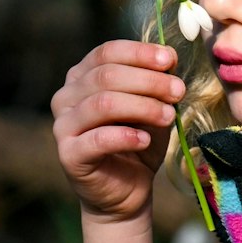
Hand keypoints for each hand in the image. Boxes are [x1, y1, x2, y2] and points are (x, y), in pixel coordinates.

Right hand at [52, 40, 185, 224]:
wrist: (127, 189)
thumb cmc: (137, 142)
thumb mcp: (152, 106)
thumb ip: (156, 82)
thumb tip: (170, 57)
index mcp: (82, 76)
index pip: (107, 53)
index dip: (139, 53)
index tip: (170, 60)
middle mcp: (66, 97)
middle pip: (106, 76)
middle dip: (148, 81)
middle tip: (178, 91)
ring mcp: (63, 125)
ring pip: (103, 104)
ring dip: (142, 107)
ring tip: (169, 116)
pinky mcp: (68, 154)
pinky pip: (98, 139)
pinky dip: (126, 137)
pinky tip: (146, 140)